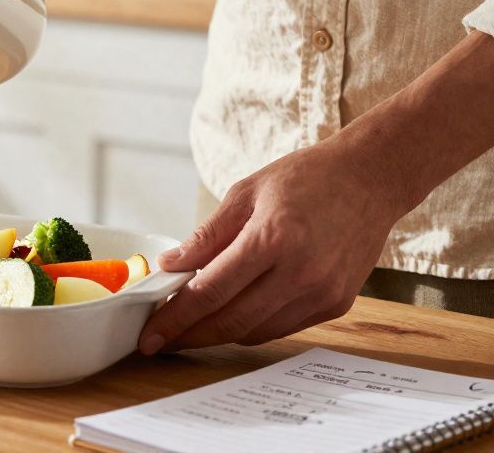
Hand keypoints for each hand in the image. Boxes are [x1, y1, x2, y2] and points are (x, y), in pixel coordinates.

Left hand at [138, 138, 411, 353]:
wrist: (371, 179)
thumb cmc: (306, 178)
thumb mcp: (245, 193)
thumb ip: (207, 235)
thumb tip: (171, 266)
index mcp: (272, 238)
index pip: (209, 291)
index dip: (174, 317)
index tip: (149, 334)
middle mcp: (300, 272)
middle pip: (230, 320)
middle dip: (188, 335)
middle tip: (158, 340)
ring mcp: (322, 292)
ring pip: (255, 332)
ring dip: (218, 333)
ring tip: (189, 327)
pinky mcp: (336, 304)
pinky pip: (281, 328)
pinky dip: (251, 326)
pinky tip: (231, 316)